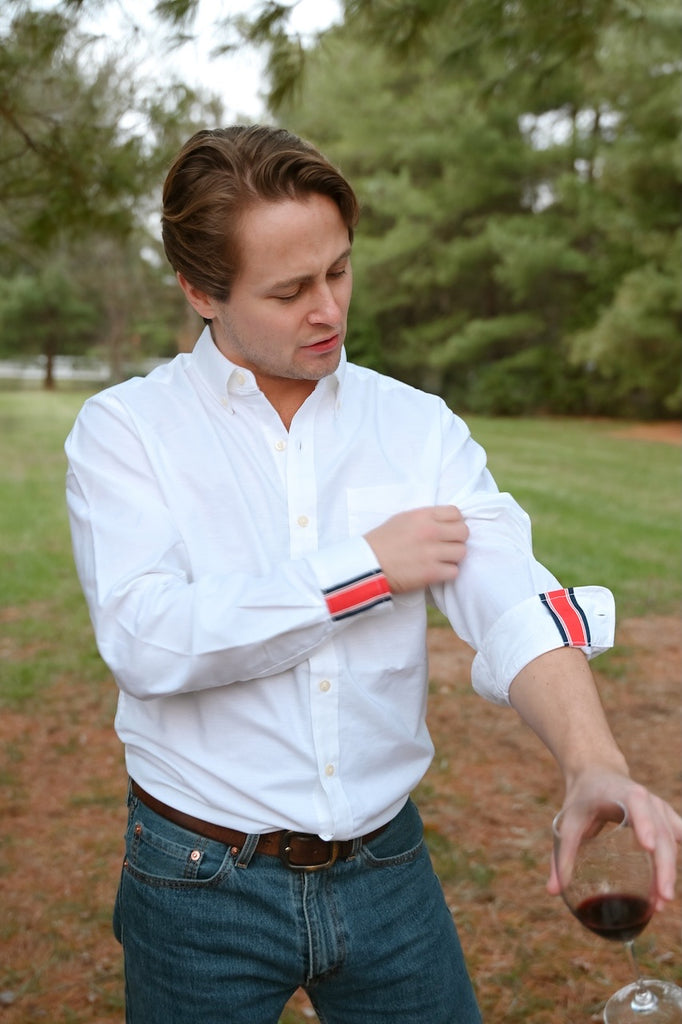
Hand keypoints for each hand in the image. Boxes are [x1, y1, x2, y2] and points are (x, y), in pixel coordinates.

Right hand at [364, 505, 467, 593]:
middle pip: (464, 532)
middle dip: (456, 540)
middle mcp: (430, 531)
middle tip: (445, 546)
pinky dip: (447, 573)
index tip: (447, 530)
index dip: (454, 522)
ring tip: (439, 560)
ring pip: (461, 552)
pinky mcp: (431, 573)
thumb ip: (425, 518)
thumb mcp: (402, 519)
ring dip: (452, 558)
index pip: (456, 513)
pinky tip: (435, 572)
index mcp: (423, 516)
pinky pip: (454, 572)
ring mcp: (432, 553)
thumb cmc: (381, 541)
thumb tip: (445, 522)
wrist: (366, 565)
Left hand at [548, 770, 681, 910]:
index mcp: (624, 793)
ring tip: (662, 902)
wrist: (597, 773)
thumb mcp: (569, 822)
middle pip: (661, 832)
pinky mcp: (663, 818)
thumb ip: (562, 854)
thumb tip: (553, 891)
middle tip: (662, 898)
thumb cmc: (582, 798)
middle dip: (664, 865)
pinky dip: (674, 858)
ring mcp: (658, 808)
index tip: (648, 846)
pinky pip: (674, 837)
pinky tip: (671, 881)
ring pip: (671, 839)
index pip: (637, 805)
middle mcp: (647, 799)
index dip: (644, 823)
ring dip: (669, 871)